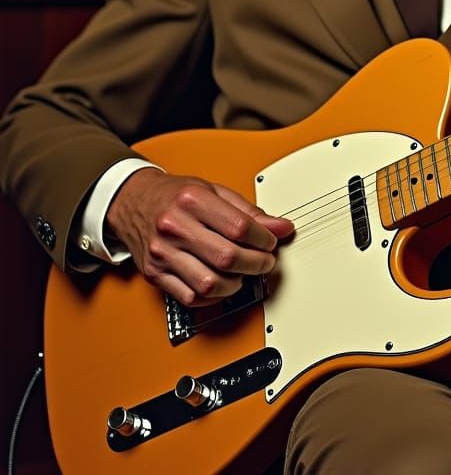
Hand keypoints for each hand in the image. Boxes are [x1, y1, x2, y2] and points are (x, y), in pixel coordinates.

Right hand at [106, 168, 293, 306]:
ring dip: (236, 284)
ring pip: (209, 283)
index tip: (272, 241)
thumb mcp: (214, 191)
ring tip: (243, 273)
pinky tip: (221, 283)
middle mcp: (174, 227)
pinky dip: (212, 296)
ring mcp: (163, 253)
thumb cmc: (175, 196)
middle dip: (256, 264)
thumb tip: (281, 227)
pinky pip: (190, 297)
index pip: (239, 227)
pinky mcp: (155, 274)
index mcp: (192, 200)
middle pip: (227, 257)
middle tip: (265, 261)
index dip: (264, 238)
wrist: (133, 202)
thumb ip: (248, 211)